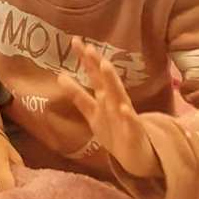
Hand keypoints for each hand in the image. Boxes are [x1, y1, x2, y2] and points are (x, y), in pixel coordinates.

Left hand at [57, 39, 160, 179]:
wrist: (138, 157)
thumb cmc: (114, 130)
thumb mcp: (92, 113)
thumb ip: (78, 96)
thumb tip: (59, 76)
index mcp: (105, 97)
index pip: (94, 74)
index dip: (85, 59)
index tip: (75, 41)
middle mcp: (115, 102)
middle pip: (105, 80)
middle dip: (97, 64)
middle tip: (88, 46)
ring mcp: (125, 116)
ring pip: (119, 96)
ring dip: (112, 81)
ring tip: (105, 64)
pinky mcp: (134, 133)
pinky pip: (132, 124)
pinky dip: (128, 116)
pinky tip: (124, 108)